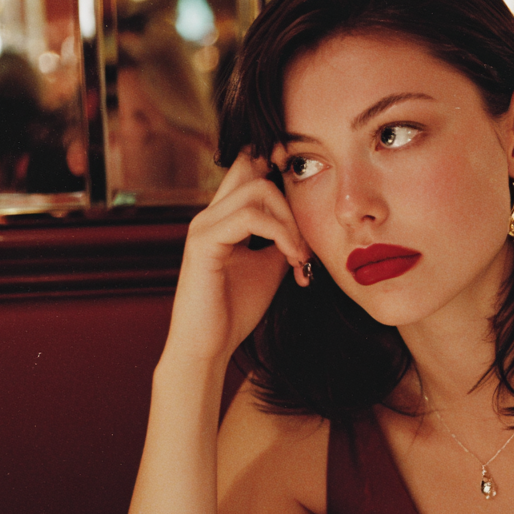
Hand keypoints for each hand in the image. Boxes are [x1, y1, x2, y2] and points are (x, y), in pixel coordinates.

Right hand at [164, 149, 310, 365]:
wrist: (209, 346)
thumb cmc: (235, 310)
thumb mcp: (270, 266)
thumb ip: (282, 239)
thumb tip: (307, 225)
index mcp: (223, 217)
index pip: (248, 167)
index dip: (278, 168)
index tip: (310, 202)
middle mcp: (210, 214)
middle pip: (254, 167)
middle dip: (291, 200)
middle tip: (305, 244)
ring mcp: (204, 225)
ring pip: (258, 189)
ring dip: (290, 221)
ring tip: (300, 256)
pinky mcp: (203, 242)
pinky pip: (249, 217)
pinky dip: (280, 234)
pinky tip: (291, 259)